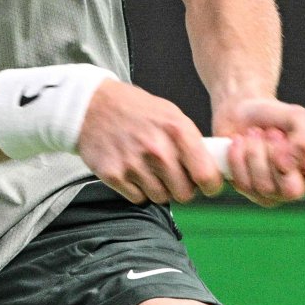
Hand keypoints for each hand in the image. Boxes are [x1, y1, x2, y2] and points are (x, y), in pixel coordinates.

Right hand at [76, 80, 224, 204]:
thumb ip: (192, 141)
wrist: (91, 105)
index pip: (206, 176)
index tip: (206, 185)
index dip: (210, 185)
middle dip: (180, 187)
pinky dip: (137, 190)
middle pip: (184, 194)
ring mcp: (134, 163)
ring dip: (157, 188)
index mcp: (177, 130)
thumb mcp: (170, 114)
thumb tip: (213, 169)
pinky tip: (132, 170)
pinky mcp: (114, 175)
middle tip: (171, 174)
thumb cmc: (135, 109)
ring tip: (148, 167)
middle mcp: (157, 148)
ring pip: (161, 198)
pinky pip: (138, 198)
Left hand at [213, 98, 304, 206]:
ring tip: (255, 133)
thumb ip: (302, 136)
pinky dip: (239, 157)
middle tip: (273, 133)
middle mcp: (303, 185)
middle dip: (276, 157)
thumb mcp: (296, 116)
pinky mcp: (251, 192)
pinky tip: (240, 142)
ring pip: (265, 186)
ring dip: (256, 152)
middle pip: (293, 191)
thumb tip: (290, 163)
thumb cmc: (276, 116)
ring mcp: (276, 193)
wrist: (242, 112)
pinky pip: (244, 184)